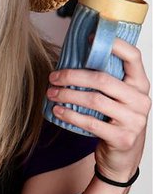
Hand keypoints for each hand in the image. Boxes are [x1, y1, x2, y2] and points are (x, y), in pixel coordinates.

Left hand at [46, 39, 150, 181]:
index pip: (133, 56)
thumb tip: (72, 52)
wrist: (123, 156)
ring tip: (51, 93)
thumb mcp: (116, 95)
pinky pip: (90, 122)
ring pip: (94, 100)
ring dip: (67, 95)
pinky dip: (70, 115)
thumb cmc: (114, 117)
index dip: (113, 43)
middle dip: (73, 76)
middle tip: (53, 77)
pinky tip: (57, 110)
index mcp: (140, 83)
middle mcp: (141, 100)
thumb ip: (104, 76)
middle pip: (103, 79)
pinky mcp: (122, 138)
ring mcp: (134, 120)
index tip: (89, 37)